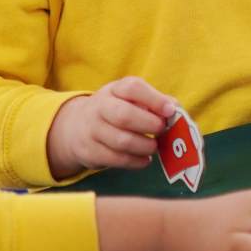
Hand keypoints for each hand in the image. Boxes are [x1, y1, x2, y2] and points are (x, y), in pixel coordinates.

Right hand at [47, 77, 175, 178]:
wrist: (75, 127)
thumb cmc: (115, 110)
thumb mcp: (130, 99)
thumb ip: (155, 102)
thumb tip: (176, 110)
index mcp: (114, 90)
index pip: (133, 88)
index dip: (154, 100)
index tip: (170, 111)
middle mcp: (99, 107)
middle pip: (124, 115)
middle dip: (149, 125)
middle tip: (162, 130)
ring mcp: (92, 130)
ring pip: (121, 141)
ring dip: (144, 146)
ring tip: (154, 147)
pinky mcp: (89, 151)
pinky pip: (116, 159)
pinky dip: (135, 161)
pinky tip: (145, 160)